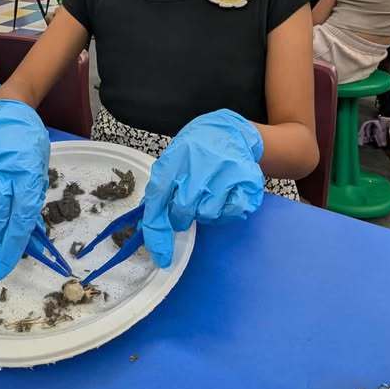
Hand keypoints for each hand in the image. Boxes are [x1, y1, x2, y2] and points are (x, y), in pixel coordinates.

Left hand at [140, 109, 264, 266]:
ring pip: (208, 215)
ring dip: (207, 210)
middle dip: (182, 216)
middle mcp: (198, 166)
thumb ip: (159, 190)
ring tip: (210, 190)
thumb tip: (143, 227)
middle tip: (191, 200)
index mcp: (174, 161)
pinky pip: (232, 212)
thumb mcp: (172, 160)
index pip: (158, 201)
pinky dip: (228, 209)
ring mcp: (224, 173)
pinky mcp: (247, 181)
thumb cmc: (196, 150)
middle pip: (183, 212)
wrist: (231, 132)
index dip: (156, 232)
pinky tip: (227, 192)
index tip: (160, 256)